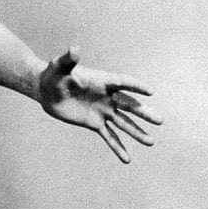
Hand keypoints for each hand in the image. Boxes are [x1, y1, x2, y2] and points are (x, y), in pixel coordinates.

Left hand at [38, 46, 161, 162]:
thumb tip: (74, 49)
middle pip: (129, 105)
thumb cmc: (54, 74)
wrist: (46, 91)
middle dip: (144, 113)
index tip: (150, 92)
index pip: (122, 83)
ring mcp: (103, 111)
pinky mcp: (94, 123)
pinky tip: (127, 159)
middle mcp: (107, 97)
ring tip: (151, 142)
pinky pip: (109, 136)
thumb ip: (69, 60)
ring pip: (123, 123)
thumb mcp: (60, 66)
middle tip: (160, 120)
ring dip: (137, 132)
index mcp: (102, 80)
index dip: (135, 86)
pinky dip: (117, 147)